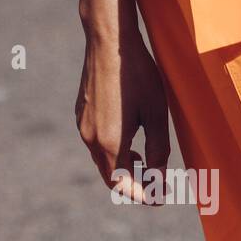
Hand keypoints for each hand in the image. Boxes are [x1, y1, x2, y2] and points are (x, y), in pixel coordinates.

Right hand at [76, 27, 170, 202]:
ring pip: (100, 158)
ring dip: (121, 165)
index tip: (159, 198)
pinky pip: (94, 141)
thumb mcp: (156, 115)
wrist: (109, 42)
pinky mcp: (81, 112)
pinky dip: (111, 149)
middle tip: (154, 184)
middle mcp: (90, 138)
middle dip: (131, 183)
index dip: (142, 195)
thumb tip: (159, 180)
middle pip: (109, 175)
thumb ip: (158, 151)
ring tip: (143, 159)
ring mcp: (82, 124)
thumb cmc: (138, 75)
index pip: (122, 185)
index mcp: (109, 142)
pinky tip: (127, 135)